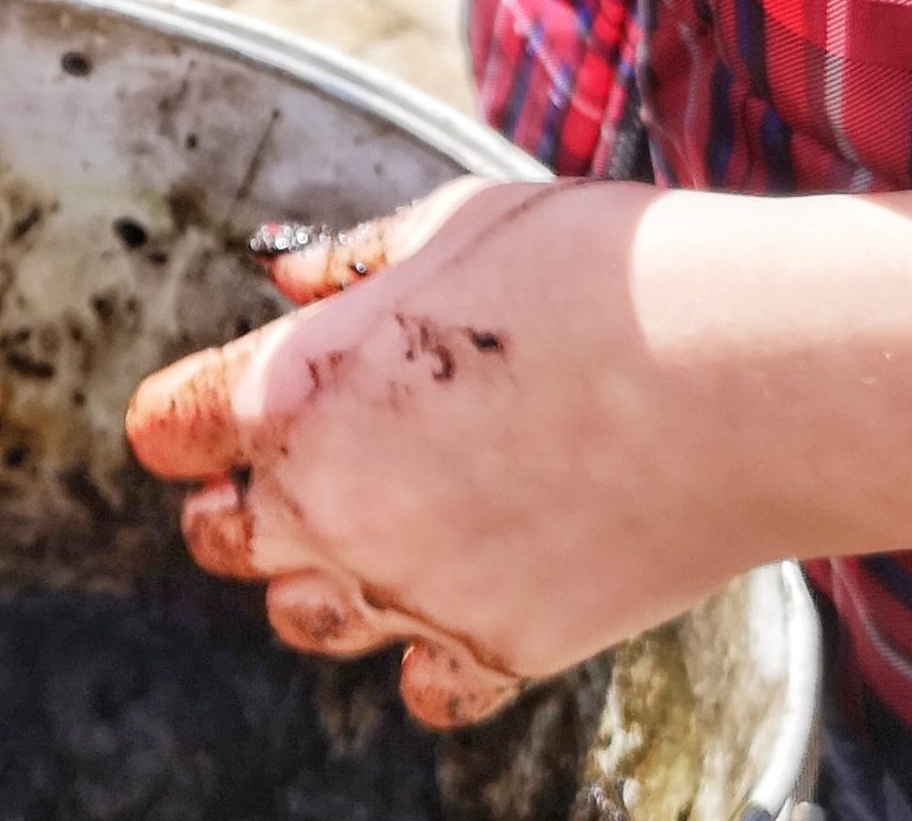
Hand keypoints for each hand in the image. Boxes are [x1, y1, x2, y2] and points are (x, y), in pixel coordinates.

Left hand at [124, 180, 773, 728]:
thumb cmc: (598, 273)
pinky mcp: (502, 646)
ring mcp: (414, 588)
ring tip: (377, 525)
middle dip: (234, 502)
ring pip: (307, 619)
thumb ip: (353, 261)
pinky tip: (465, 590)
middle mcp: (330, 503)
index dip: (179, 416)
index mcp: (295, 388)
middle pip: (220, 538)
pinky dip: (428, 652)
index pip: (170, 426)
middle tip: (283, 468)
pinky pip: (423, 687)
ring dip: (320, 577)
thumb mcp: (454, 225)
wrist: (741, 372)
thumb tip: (285, 275)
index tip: (198, 411)